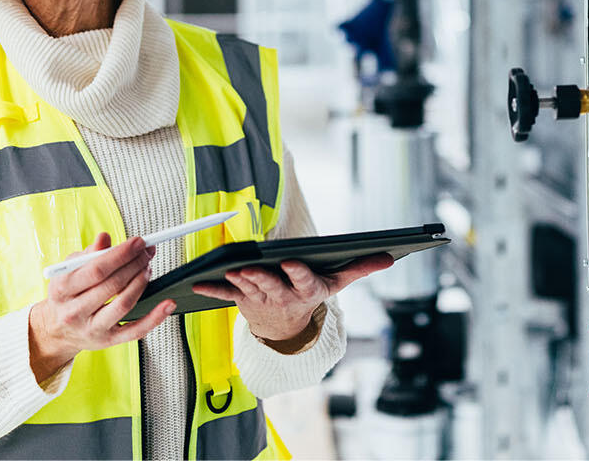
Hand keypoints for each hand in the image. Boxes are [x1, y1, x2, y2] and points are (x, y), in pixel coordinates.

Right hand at [28, 232, 174, 381]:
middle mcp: (75, 311)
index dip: (121, 254)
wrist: (57, 330)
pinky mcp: (108, 341)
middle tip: (147, 253)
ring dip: (142, 282)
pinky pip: (135, 330)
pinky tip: (168, 303)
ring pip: (124, 304)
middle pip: (112, 285)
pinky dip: (155, 317)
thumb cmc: (67, 294)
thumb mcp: (69, 271)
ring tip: (148, 268)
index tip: (139, 242)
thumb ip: (88, 254)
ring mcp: (92, 328)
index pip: (97, 269)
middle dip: (135, 264)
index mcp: (62, 289)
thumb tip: (105, 238)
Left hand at [192, 253, 394, 341]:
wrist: (287, 330)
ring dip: (238, 282)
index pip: (303, 279)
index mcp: (306, 289)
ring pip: (249, 289)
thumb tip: (391, 256)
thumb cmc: (311, 294)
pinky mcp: (243, 301)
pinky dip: (211, 291)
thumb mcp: (337, 283)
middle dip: (261, 278)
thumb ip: (361, 268)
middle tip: (251, 269)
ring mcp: (261, 300)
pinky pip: (225, 296)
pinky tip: (197, 283)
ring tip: (229, 271)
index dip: (296, 272)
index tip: (290, 262)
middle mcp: (283, 296)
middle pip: (272, 286)